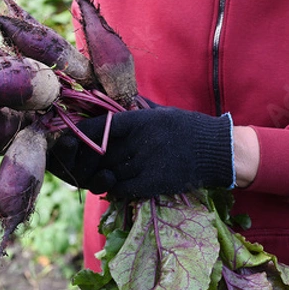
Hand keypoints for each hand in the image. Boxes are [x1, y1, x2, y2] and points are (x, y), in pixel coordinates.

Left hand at [47, 106, 234, 198]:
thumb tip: (109, 100)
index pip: (101, 126)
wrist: (217, 151)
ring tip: (95, 174)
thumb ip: (135, 109)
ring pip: (107, 173)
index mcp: (140, 121)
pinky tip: (113, 185)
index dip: (82, 133)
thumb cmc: (188, 128)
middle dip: (86, 159)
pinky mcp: (153, 183)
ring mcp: (146, 163)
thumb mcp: (161, 111)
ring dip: (98, 176)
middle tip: (80, 161)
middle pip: (99, 153)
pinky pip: (121, 189)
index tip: (71, 136)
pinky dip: (113, 189)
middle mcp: (140, 141)